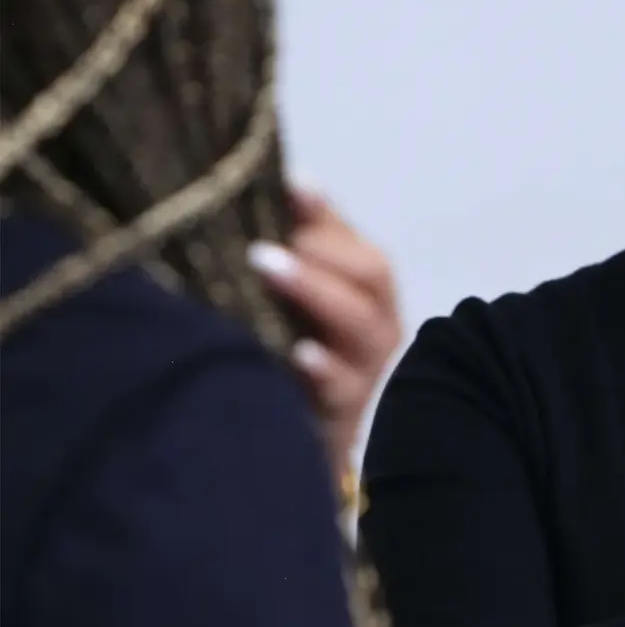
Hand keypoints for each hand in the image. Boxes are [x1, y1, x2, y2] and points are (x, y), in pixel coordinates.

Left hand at [249, 186, 401, 476]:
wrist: (299, 442)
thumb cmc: (288, 357)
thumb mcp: (284, 301)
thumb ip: (280, 248)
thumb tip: (250, 191)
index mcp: (360, 286)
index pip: (349, 234)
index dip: (323, 210)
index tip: (290, 184)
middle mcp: (373, 321)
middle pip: (370, 274)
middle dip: (320, 250)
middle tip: (261, 238)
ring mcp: (365, 367)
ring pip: (362, 325)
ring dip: (315, 291)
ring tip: (267, 266)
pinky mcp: (346, 413)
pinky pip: (344, 387)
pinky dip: (324, 367)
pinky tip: (298, 352)